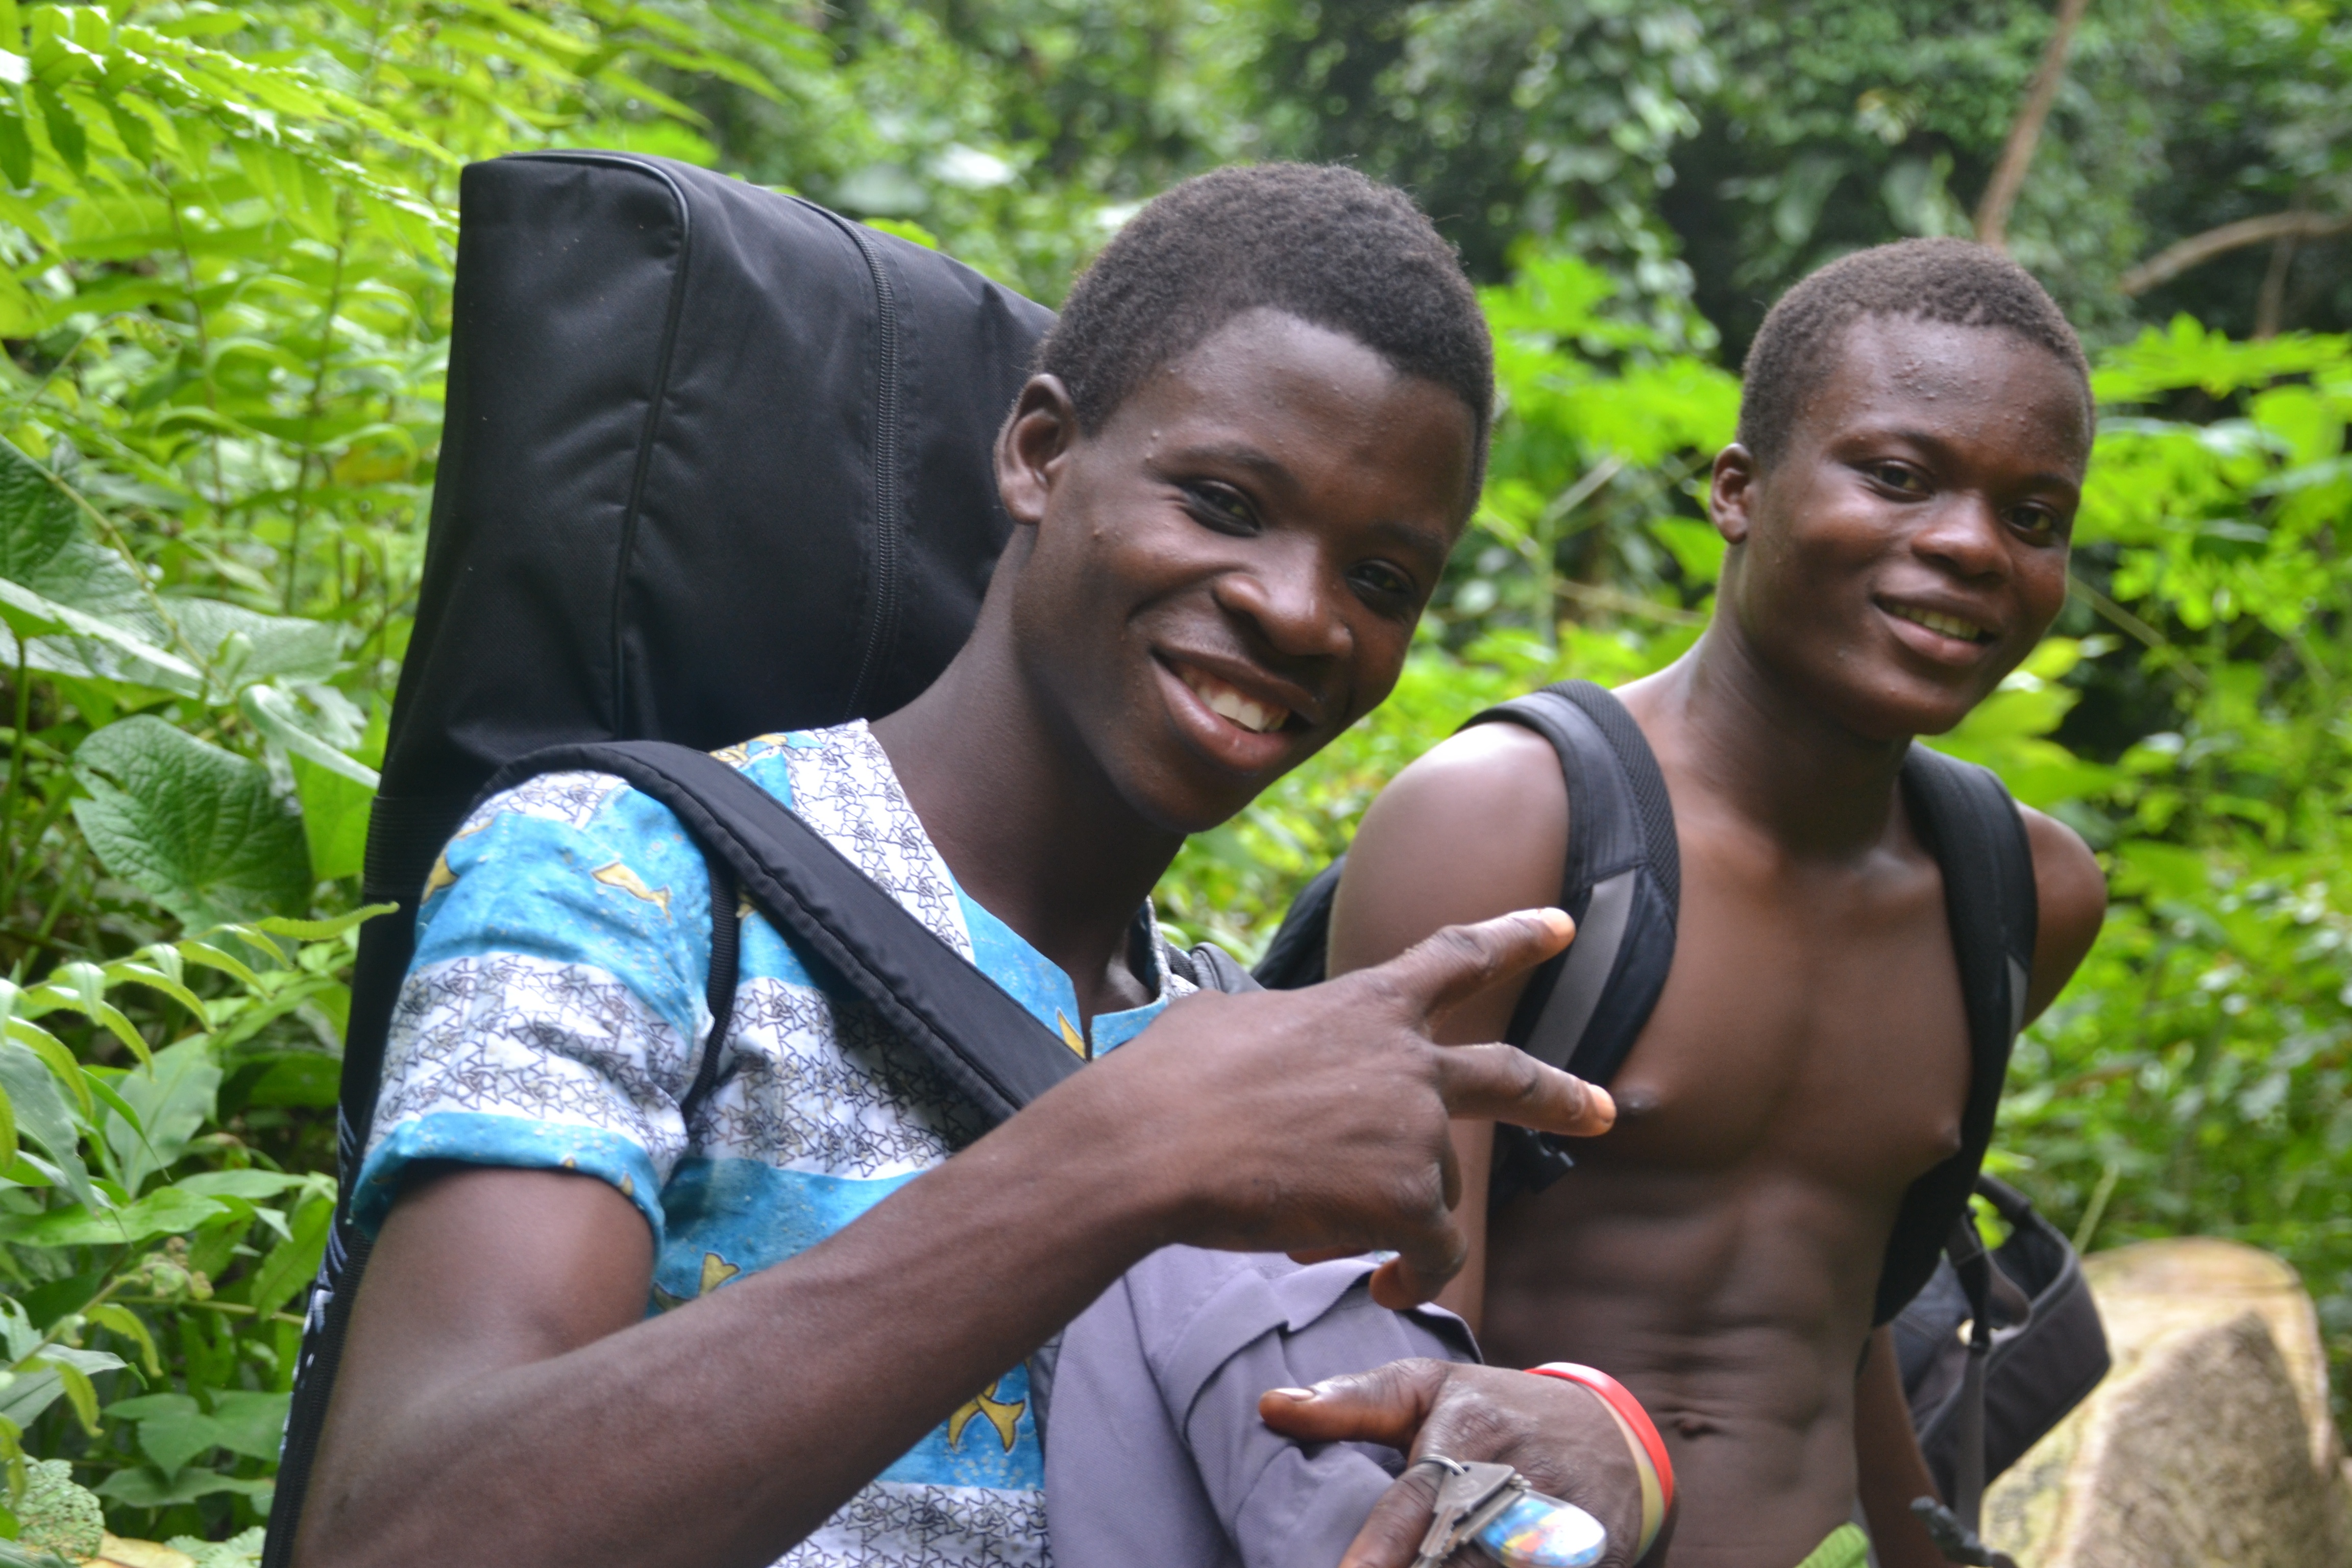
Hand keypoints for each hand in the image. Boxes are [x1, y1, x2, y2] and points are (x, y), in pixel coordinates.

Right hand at [1075, 910, 1612, 1304]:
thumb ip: (1273, 1027)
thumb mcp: (1224, 1020)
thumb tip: (1254, 1045)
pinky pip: (1434, 1250)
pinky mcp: (1409, 1198)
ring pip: (1434, 1189)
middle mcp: (1409, 1062)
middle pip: (1510, 1076)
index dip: (1514, 936)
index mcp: (1366, 1005)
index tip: (1563, 925)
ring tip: (1314, 1224)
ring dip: (1389, 1214)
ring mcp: (1416, 1129)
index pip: (1456, 956)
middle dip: (1563, 1097)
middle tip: (1602, 1112)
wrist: (1152, 1145)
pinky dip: (1413, 1275)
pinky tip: (1385, 1289)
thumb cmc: (1167, 1083)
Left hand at [1258, 1359, 1646, 1567]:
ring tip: (1419, 1564)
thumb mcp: (1428, 1389)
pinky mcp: (1589, 1563)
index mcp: (1469, 1436)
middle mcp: (1518, 1487)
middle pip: (1454, 1560)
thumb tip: (1268, 1407)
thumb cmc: (1495, 1411)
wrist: (1614, 1439)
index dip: (1382, 1548)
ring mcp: (1560, 1536)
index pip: (1418, 1503)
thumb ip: (1350, 1401)